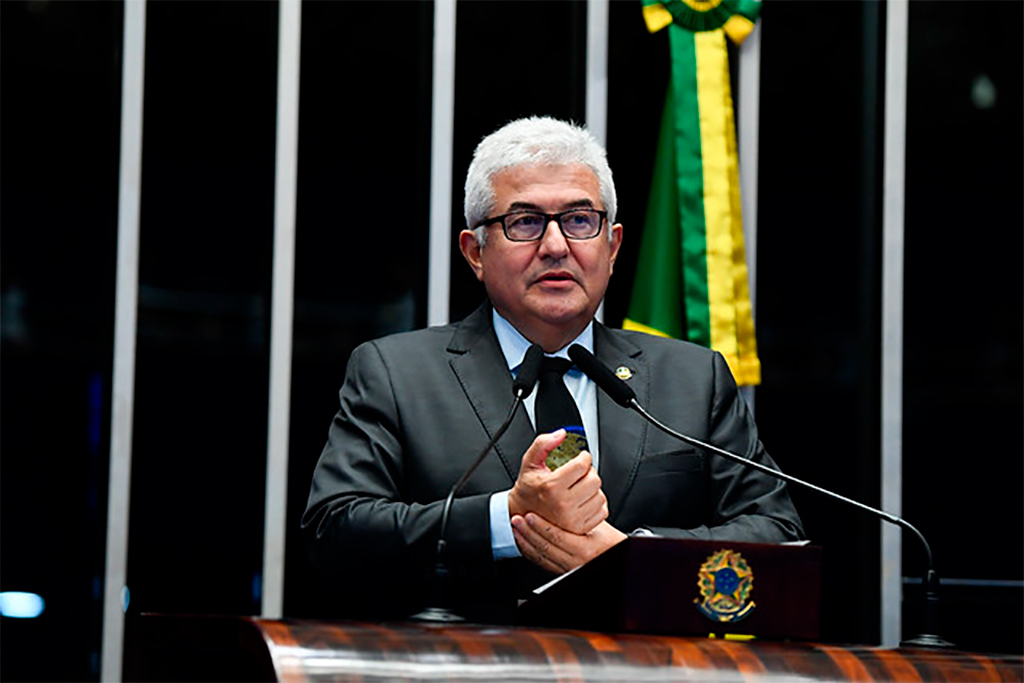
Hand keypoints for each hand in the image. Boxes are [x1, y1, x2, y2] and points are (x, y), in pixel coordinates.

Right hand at [508, 430, 607, 533]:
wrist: (522, 515)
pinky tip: (583, 500)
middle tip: (579, 474)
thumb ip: (543, 444)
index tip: (581, 458)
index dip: (584, 457)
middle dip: (589, 473)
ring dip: (593, 489)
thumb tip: (561, 434)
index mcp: (551, 486)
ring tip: (579, 488)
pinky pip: (602, 511)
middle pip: (594, 480)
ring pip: (600, 495)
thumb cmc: (528, 488)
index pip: (582, 465)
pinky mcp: (580, 528)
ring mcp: (572, 519)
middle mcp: (563, 505)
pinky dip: (596, 504)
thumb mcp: (530, 462)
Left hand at [511, 514, 626, 573]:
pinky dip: (529, 552)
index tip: (529, 515)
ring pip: (541, 556)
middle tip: (516, 519)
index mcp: (584, 549)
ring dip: (525, 541)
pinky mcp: (561, 573)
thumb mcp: (598, 526)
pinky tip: (522, 543)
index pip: (557, 537)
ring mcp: (567, 569)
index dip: (540, 526)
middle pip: (545, 547)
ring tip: (516, 528)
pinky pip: (542, 564)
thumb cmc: (610, 540)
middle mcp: (574, 562)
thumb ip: (581, 515)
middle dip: (528, 532)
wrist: (616, 557)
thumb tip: (568, 494)